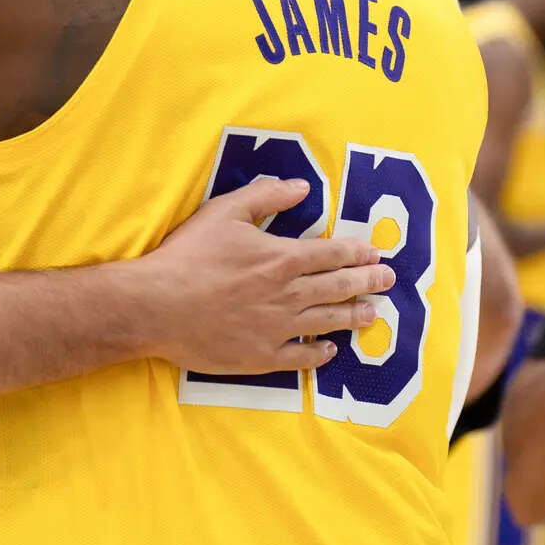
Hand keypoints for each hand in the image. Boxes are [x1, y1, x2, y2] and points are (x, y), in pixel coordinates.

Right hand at [132, 177, 394, 374]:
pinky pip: (301, 358)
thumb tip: (301, 186)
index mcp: (282, 258)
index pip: (332, 254)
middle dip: (368, 282)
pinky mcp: (261, 357)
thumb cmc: (189, 255)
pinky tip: (330, 350)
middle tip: (388, 280)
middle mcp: (288, 295)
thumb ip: (266, 196)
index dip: (358, 253)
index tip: (376, 253)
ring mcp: (277, 329)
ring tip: (373, 314)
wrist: (157, 306)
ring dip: (354, 316)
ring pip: (327, 322)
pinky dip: (320, 353)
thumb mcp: (225, 211)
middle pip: (338, 287)